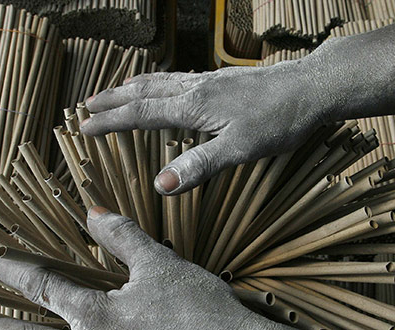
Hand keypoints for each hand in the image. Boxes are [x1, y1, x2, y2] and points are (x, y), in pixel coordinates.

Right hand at [81, 60, 326, 194]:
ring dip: (134, 87)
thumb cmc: (279, 119)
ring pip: (161, 80)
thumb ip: (199, 166)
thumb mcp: (239, 149)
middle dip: (113, 98)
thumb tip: (160, 186)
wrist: (310, 88)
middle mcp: (196, 88)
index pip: (141, 113)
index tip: (84, 125)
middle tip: (87, 103)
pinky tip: (168, 87)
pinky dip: (160, 82)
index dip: (111, 121)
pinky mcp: (223, 80)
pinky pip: (179, 77)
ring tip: (117, 90)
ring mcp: (210, 81)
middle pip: (144, 90)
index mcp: (194, 106)